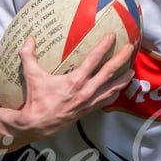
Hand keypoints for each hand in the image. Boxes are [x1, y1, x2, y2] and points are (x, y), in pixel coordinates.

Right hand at [13, 38, 134, 138]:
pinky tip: (118, 90)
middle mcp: (86, 91)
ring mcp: (89, 102)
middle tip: (130, 48)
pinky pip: (105, 101)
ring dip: (123, 79)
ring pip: (112, 89)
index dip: (104, 47)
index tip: (112, 36)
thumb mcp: (32, 76)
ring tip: (132, 71)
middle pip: (109, 72)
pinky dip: (114, 94)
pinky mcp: (88, 110)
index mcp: (75, 81)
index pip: (94, 60)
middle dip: (121, 59)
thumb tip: (29, 39)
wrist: (37, 124)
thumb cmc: (36, 100)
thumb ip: (28, 56)